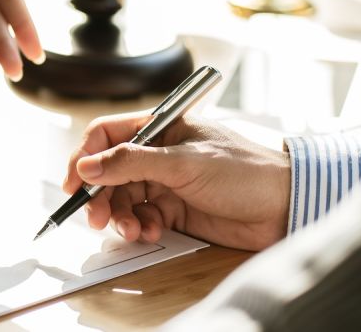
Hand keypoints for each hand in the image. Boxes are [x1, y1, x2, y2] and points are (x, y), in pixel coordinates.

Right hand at [64, 113, 290, 250]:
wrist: (286, 206)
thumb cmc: (245, 170)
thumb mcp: (183, 162)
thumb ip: (131, 163)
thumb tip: (88, 166)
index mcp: (159, 127)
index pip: (106, 136)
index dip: (85, 157)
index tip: (74, 183)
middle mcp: (157, 153)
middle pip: (109, 172)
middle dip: (100, 195)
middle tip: (96, 217)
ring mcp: (165, 182)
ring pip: (123, 198)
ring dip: (120, 216)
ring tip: (132, 230)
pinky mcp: (175, 210)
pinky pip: (142, 218)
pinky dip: (140, 227)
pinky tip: (151, 233)